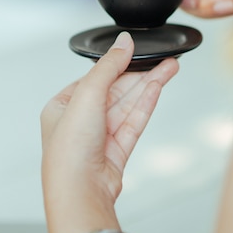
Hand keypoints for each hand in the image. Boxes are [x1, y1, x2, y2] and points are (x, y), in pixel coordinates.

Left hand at [40, 32, 178, 232]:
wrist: (80, 191)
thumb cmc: (69, 150)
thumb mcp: (87, 95)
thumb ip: (108, 67)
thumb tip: (123, 42)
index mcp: (62, 106)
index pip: (94, 78)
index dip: (117, 64)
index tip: (137, 49)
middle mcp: (80, 121)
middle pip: (115, 91)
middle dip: (140, 74)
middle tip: (164, 59)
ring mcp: (99, 137)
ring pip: (128, 105)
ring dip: (149, 86)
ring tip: (170, 68)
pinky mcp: (116, 151)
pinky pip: (133, 122)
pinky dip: (146, 104)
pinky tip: (158, 88)